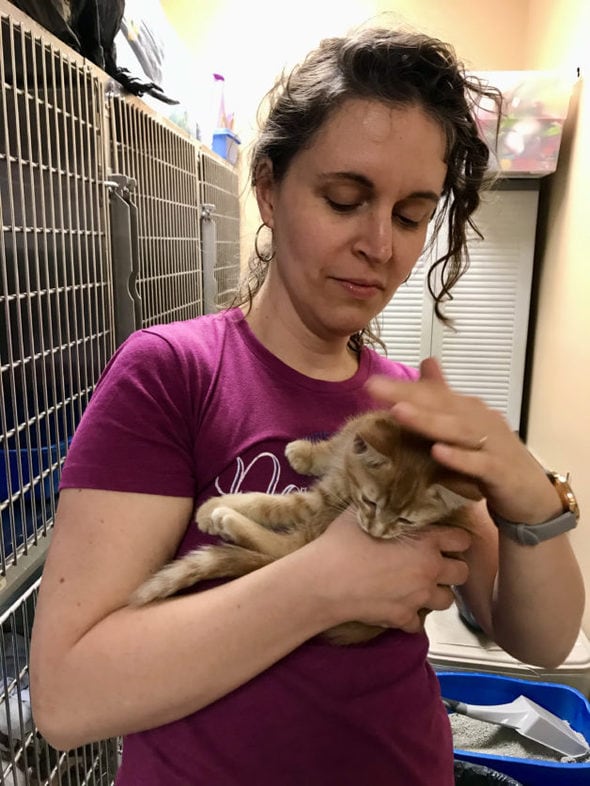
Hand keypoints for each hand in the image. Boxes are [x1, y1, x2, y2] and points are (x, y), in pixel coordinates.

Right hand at [314, 509, 470, 633]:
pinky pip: (418, 622)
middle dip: (451, 568)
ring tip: (419, 585)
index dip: (455, 539)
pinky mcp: (403, 618)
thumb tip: (388, 491)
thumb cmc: (342, 541)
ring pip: (447, 601)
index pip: (463, 540)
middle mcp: (429, 569)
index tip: (445, 539)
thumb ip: (388, 504)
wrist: (325, 579)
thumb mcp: (365, 510)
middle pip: (462, 573)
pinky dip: (411, 615)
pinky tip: (399, 604)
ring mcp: (418, 597)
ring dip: (436, 592)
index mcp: (426, 540)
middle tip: (434, 563)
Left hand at [366, 357, 562, 524]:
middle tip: (374, 388)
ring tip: (399, 412)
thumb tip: (427, 362)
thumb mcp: (466, 428)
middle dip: (408, 396)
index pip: (433, 394)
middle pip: (442, 406)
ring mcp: (493, 444)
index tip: (371, 383)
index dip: (404, 388)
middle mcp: (481, 420)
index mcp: (469, 410)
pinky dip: (459, 458)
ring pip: (458, 430)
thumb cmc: (492, 459)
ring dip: (428, 421)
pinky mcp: (501, 471)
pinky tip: (438, 452)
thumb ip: (445, 399)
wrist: (532, 496)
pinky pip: (479, 464)